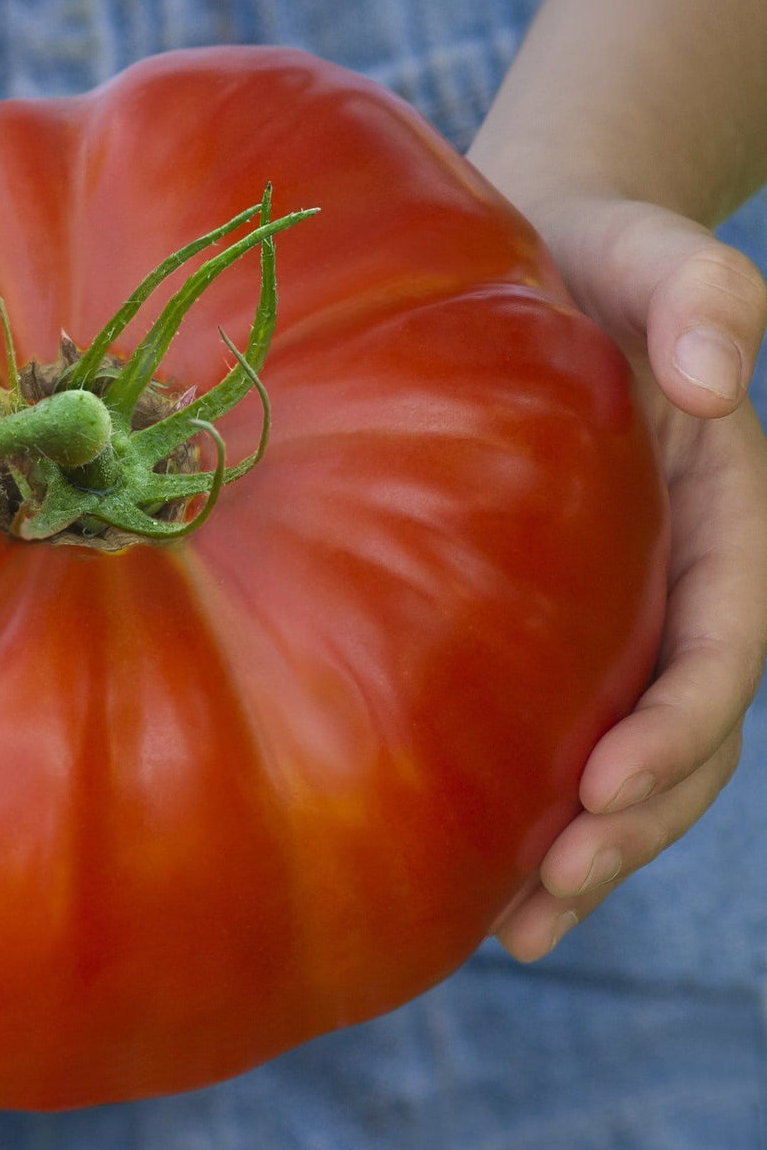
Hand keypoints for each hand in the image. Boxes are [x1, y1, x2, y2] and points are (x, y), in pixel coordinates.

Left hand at [481, 192, 766, 959]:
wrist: (530, 263)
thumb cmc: (585, 256)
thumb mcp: (646, 251)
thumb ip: (701, 295)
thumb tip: (718, 379)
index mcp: (715, 520)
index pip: (717, 649)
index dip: (676, 729)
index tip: (604, 787)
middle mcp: (673, 582)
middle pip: (676, 735)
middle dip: (624, 828)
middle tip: (541, 905)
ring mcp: (612, 610)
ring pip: (614, 756)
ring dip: (578, 851)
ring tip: (511, 930)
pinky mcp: (542, 620)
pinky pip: (547, 725)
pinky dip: (519, 799)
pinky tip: (463, 867)